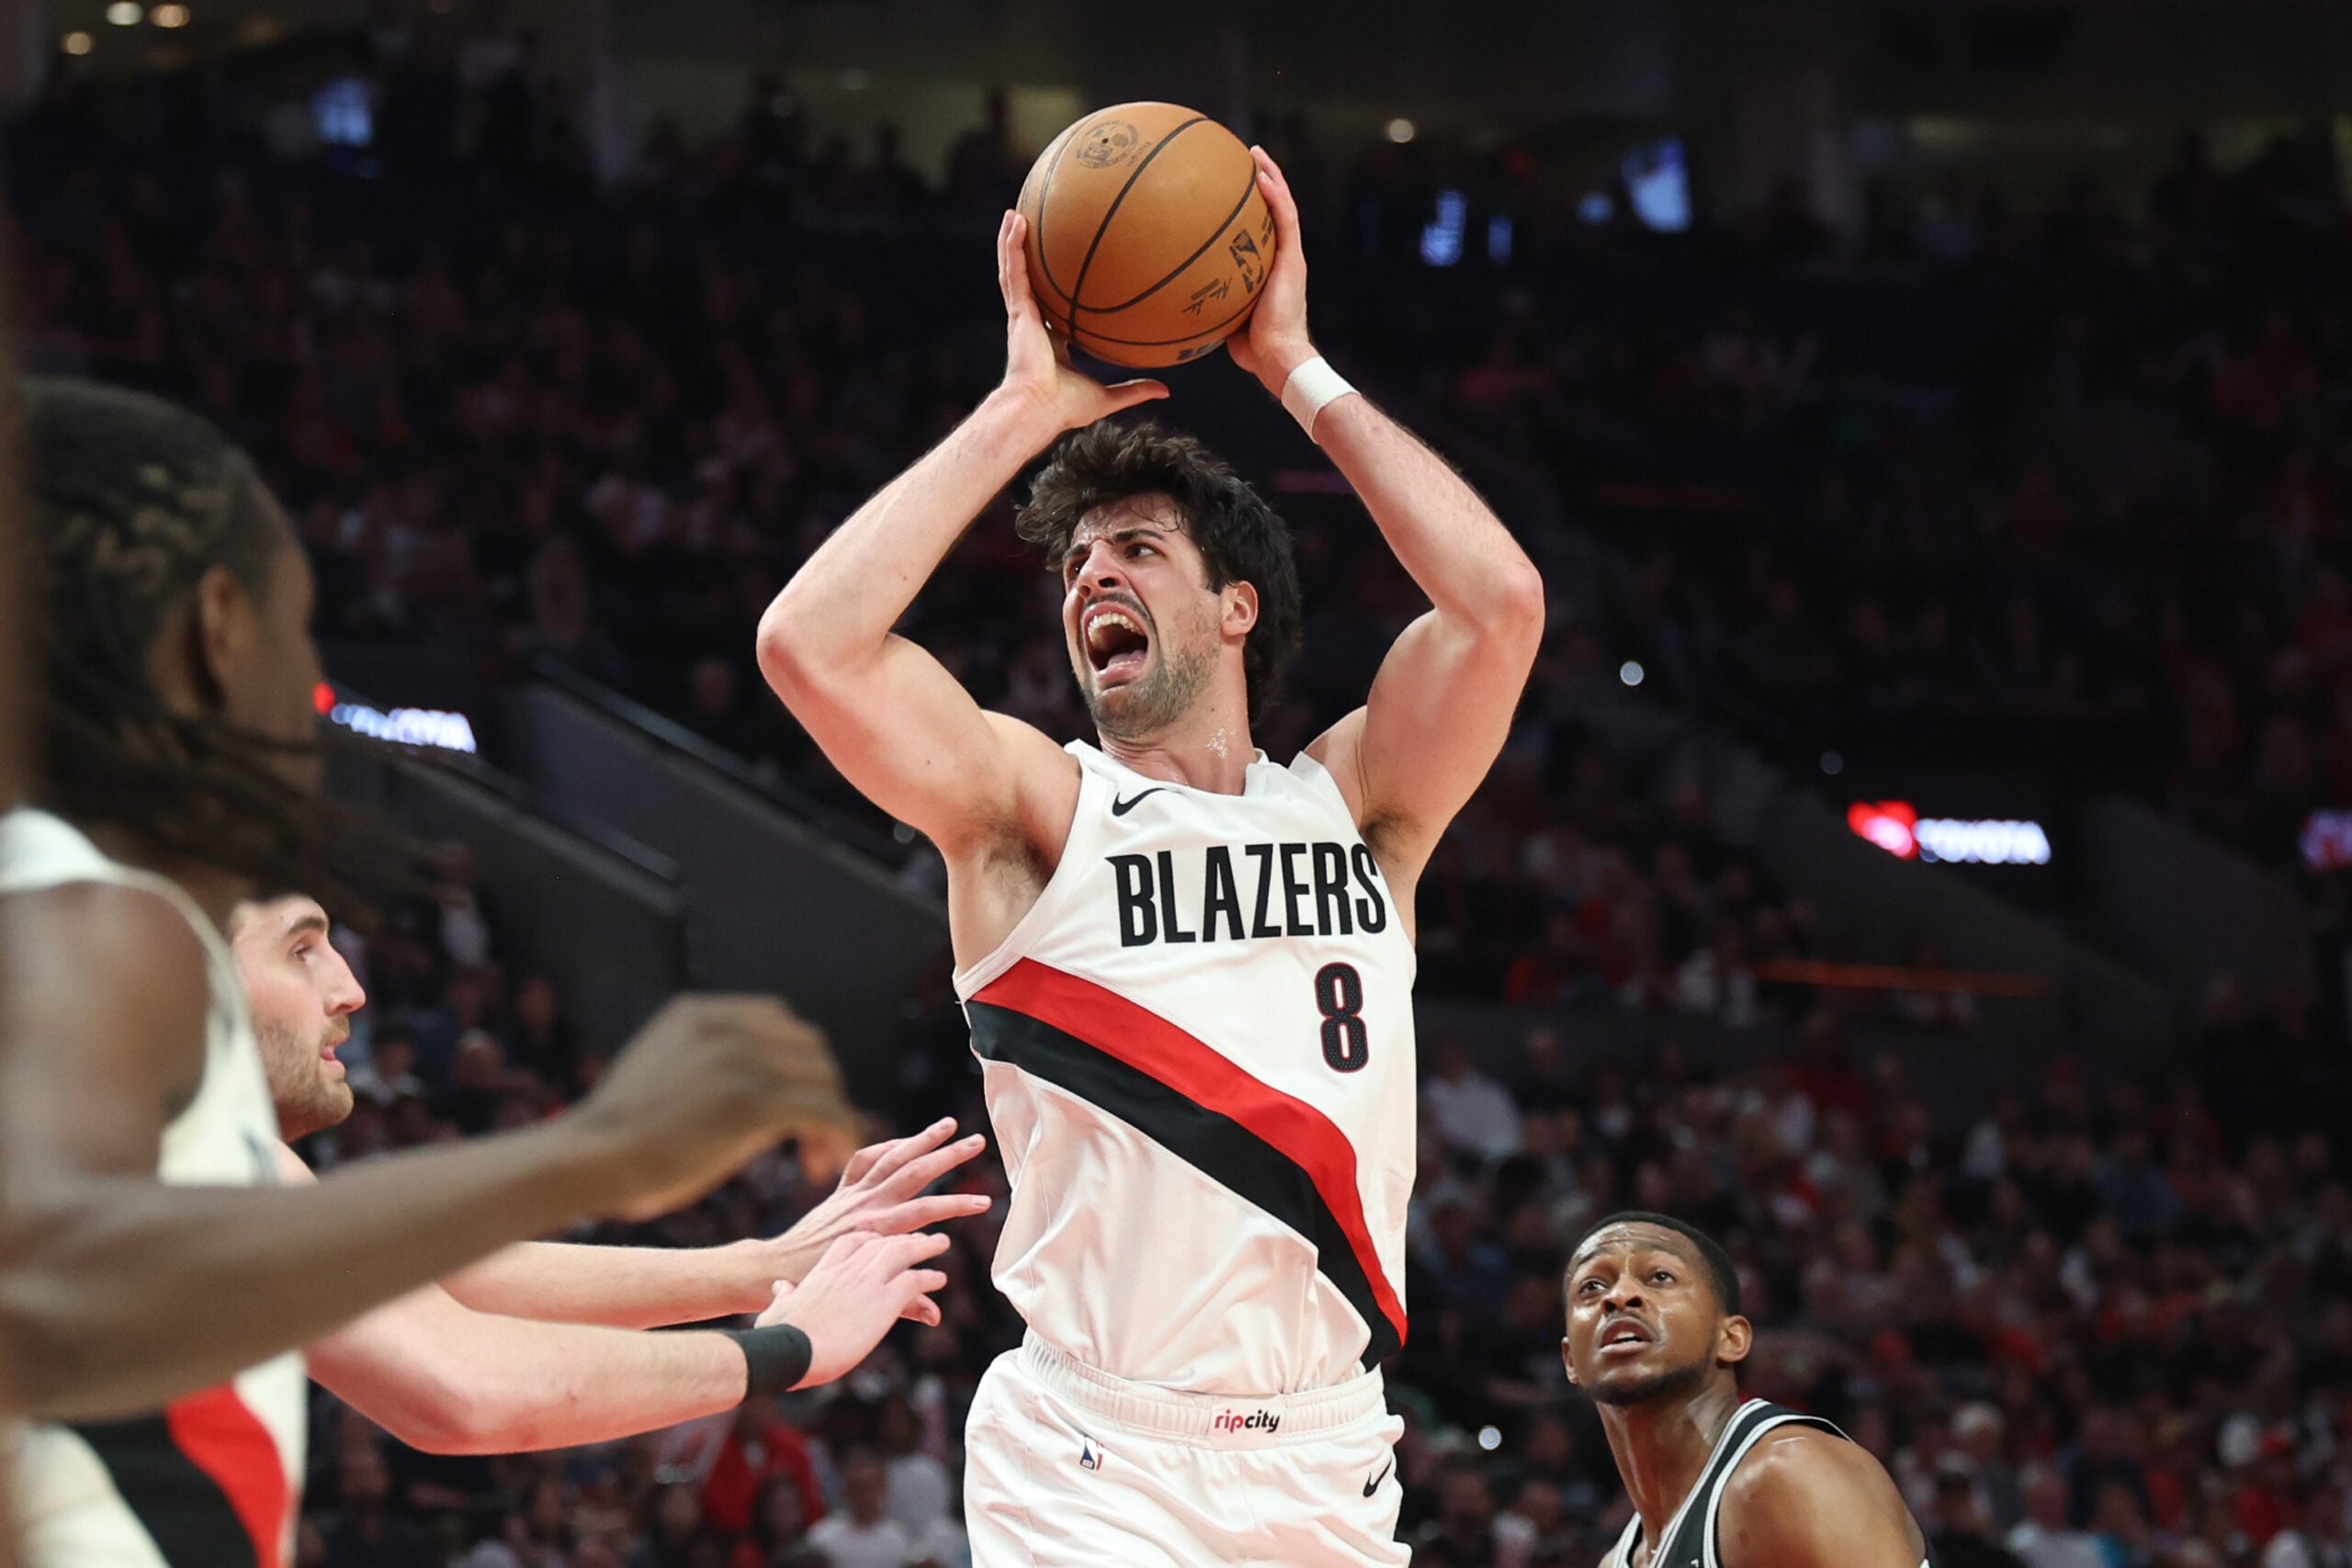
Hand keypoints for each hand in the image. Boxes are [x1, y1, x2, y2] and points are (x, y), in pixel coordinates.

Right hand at [569, 994, 848, 1221]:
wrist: (587, 1158)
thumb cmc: (618, 1137)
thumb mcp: (669, 1077)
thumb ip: (716, 1072)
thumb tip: (775, 1106)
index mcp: (701, 1012)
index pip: (780, 1024)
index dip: (798, 1067)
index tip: (795, 1110)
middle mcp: (727, 1024)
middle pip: (810, 1048)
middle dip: (818, 1092)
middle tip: (809, 1144)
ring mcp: (741, 1058)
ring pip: (823, 1079)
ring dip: (830, 1118)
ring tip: (814, 1161)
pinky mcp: (754, 1100)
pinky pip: (826, 1111)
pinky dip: (838, 1135)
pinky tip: (825, 1165)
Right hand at [757, 1232, 953, 1383]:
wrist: (789, 1350)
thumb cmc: (778, 1338)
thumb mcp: (777, 1308)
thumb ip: (783, 1294)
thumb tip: (779, 1287)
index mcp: (822, 1271)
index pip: (850, 1241)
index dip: (869, 1238)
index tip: (880, 1239)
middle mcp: (847, 1269)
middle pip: (882, 1241)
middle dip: (902, 1237)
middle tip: (920, 1238)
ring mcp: (867, 1282)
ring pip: (903, 1251)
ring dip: (925, 1245)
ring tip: (941, 1242)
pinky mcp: (884, 1301)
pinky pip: (914, 1280)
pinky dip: (929, 1277)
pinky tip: (939, 1279)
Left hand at [758, 1117, 989, 1308]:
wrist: (771, 1269)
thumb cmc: (816, 1289)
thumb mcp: (863, 1300)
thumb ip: (903, 1304)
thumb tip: (936, 1316)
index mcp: (875, 1231)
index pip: (926, 1212)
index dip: (956, 1206)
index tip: (984, 1203)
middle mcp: (866, 1206)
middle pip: (914, 1173)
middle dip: (948, 1157)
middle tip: (977, 1142)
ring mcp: (852, 1195)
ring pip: (892, 1158)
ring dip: (922, 1139)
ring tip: (949, 1124)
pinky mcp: (840, 1193)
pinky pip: (865, 1161)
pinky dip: (886, 1149)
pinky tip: (905, 1144)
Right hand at [995, 210, 1167, 435]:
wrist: (1039, 408)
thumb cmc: (1065, 407)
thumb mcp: (1108, 395)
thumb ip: (1134, 389)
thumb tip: (1166, 391)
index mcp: (1051, 342)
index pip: (1053, 310)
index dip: (1056, 292)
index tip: (1065, 275)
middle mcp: (1034, 325)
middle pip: (1031, 283)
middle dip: (1030, 258)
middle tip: (1033, 231)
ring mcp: (1022, 315)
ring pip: (1015, 271)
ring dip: (1013, 242)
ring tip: (1015, 214)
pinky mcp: (1018, 311)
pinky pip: (1014, 272)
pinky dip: (1012, 246)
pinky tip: (1015, 221)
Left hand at [1226, 147, 1317, 393]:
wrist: (1276, 358)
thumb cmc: (1252, 350)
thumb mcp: (1224, 317)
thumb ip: (1210, 300)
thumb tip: (1174, 297)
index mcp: (1269, 269)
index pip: (1261, 230)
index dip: (1250, 206)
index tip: (1231, 186)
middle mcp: (1283, 259)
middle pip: (1275, 211)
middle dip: (1262, 182)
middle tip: (1245, 159)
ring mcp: (1290, 258)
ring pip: (1284, 207)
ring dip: (1271, 177)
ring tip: (1255, 154)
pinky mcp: (1293, 261)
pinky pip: (1285, 221)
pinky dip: (1275, 196)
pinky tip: (1261, 176)